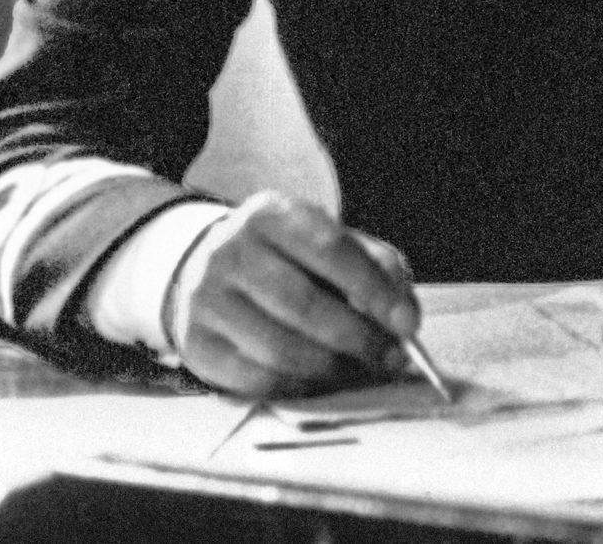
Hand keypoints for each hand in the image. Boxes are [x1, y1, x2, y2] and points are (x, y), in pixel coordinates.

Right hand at [165, 191, 418, 397]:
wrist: (205, 266)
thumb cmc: (288, 257)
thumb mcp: (329, 241)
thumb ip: (376, 266)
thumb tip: (405, 317)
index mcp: (271, 215)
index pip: (330, 249)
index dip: (374, 290)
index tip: (407, 323)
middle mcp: (231, 252)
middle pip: (304, 305)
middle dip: (358, 338)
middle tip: (390, 356)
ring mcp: (206, 299)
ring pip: (280, 349)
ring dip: (332, 368)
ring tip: (360, 369)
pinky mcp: (195, 344)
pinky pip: (256, 379)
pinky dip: (299, 386)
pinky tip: (320, 380)